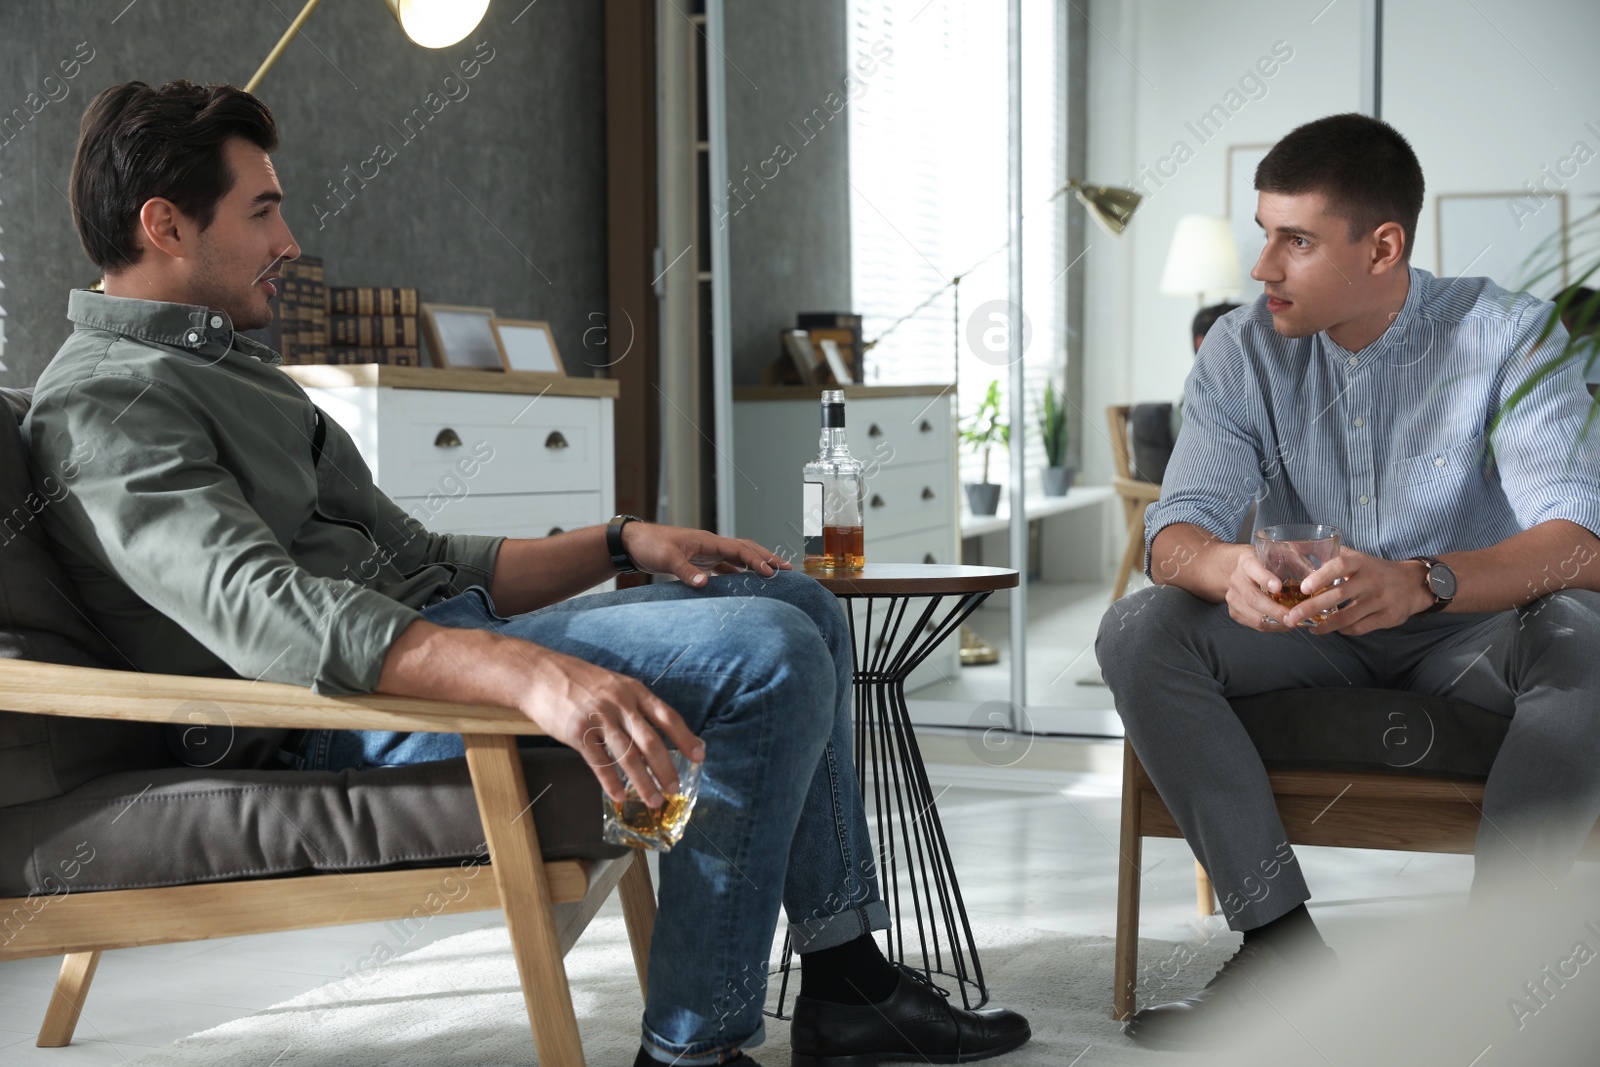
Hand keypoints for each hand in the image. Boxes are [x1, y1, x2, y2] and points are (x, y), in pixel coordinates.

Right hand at [518, 645, 705, 806]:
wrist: (539, 675)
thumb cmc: (578, 681)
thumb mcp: (614, 684)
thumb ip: (634, 705)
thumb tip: (657, 733)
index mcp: (634, 691)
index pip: (667, 716)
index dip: (686, 738)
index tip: (700, 756)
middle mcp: (620, 704)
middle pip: (651, 741)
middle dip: (666, 768)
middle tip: (675, 788)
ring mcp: (599, 718)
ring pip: (628, 756)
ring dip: (643, 782)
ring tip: (654, 800)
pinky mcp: (578, 733)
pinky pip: (599, 763)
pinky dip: (610, 782)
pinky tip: (619, 796)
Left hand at [622, 522, 792, 587]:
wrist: (632, 544)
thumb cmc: (649, 545)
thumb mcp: (667, 558)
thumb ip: (686, 571)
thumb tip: (706, 584)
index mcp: (708, 541)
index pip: (740, 549)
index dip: (758, 561)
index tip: (773, 573)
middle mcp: (711, 545)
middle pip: (746, 549)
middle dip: (767, 558)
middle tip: (788, 569)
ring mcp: (706, 553)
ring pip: (738, 557)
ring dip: (756, 565)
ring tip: (774, 575)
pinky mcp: (699, 561)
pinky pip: (725, 567)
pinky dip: (738, 573)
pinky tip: (745, 583)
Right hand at [1224, 544, 1302, 631]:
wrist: (1239, 570)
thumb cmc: (1265, 562)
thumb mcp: (1278, 554)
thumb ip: (1295, 562)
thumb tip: (1316, 577)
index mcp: (1247, 562)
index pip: (1253, 568)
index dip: (1265, 578)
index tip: (1278, 587)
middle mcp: (1236, 579)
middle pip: (1253, 598)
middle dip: (1274, 610)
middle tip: (1293, 617)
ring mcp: (1232, 596)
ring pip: (1252, 615)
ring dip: (1274, 622)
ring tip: (1293, 623)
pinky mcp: (1233, 611)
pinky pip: (1252, 624)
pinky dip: (1270, 626)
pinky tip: (1283, 624)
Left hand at [1281, 549, 1432, 634]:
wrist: (1413, 583)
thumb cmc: (1374, 570)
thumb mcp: (1357, 558)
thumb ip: (1332, 555)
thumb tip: (1295, 549)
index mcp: (1361, 563)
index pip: (1340, 566)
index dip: (1320, 576)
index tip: (1303, 588)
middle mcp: (1372, 580)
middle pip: (1338, 595)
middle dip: (1311, 608)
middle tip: (1291, 617)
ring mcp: (1381, 600)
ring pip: (1348, 616)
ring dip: (1324, 625)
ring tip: (1308, 627)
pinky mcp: (1388, 617)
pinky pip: (1360, 627)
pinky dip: (1342, 630)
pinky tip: (1330, 629)